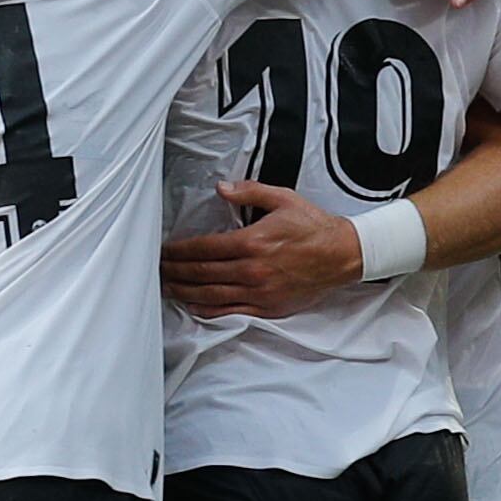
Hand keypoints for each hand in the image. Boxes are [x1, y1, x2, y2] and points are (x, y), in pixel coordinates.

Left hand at [161, 179, 359, 316]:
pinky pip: (230, 312)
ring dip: (184, 292)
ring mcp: (259, 293)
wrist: (343, 255)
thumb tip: (220, 188)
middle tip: (157, 270)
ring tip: (167, 288)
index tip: (164, 251)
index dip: (179, 251)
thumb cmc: (313, 226)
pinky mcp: (267, 308)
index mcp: (252, 242)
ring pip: (211, 296)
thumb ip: (249, 191)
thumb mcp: (283, 198)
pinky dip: (208, 310)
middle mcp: (252, 271)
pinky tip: (194, 306)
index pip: (204, 248)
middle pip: (201, 273)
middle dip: (175, 272)